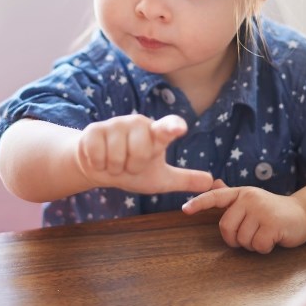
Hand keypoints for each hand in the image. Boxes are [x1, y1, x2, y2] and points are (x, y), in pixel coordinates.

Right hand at [75, 114, 212, 193]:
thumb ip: (184, 179)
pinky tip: (100, 159)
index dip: (173, 127)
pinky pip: (97, 154)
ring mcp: (115, 124)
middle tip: (129, 164)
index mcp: (156, 133)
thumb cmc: (132, 169)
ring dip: (114, 167)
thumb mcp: (160, 178)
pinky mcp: (94, 130)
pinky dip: (98, 164)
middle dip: (132, 167)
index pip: (168, 127)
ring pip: (116, 156)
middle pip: (140, 152)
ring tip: (114, 162)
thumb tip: (211, 182)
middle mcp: (137, 123)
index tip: (180, 128)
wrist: (98, 166)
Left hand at [181, 183, 305, 252]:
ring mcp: (261, 210)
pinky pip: (257, 246)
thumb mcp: (251, 200)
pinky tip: (272, 239)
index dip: (199, 203)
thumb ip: (232, 196)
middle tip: (250, 236)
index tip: (184, 210)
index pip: (215, 197)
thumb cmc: (272, 211)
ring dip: (251, 245)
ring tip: (264, 235)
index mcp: (241, 193)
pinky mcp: (273, 224)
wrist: (303, 214)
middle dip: (235, 239)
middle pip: (226, 227)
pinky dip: (264, 248)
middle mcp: (249, 198)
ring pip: (242, 239)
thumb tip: (213, 183)